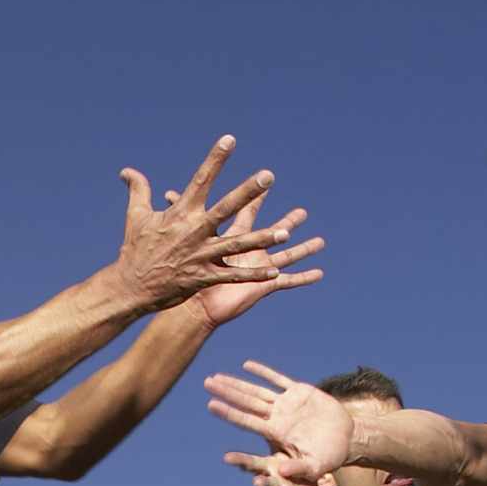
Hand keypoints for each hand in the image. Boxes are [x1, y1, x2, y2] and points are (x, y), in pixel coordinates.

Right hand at [116, 136, 322, 312]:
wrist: (130, 288)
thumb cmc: (134, 250)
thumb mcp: (136, 217)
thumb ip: (138, 191)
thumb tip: (127, 171)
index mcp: (180, 214)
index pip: (201, 180)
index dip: (215, 159)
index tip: (229, 139)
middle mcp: (194, 232)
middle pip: (225, 208)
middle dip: (247, 192)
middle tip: (267, 176)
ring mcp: (200, 256)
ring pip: (236, 244)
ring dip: (261, 239)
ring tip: (285, 232)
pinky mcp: (203, 277)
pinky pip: (232, 276)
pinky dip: (252, 276)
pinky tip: (273, 273)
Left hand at [163, 190, 322, 326]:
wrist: (192, 304)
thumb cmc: (185, 272)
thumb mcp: (187, 236)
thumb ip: (180, 214)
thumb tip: (167, 193)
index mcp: (232, 239)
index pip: (246, 213)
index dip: (254, 198)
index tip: (265, 181)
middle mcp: (247, 252)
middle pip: (271, 232)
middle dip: (286, 222)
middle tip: (302, 212)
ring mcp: (256, 268)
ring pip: (285, 255)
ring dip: (302, 248)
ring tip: (320, 241)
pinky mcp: (262, 284)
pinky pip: (287, 281)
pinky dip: (303, 277)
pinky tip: (319, 274)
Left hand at [205, 361, 354, 481]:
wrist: (347, 439)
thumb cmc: (330, 456)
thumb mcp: (315, 466)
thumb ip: (300, 468)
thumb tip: (284, 472)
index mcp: (277, 433)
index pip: (247, 421)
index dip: (230, 413)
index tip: (211, 405)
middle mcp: (277, 417)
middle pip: (247, 402)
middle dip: (227, 392)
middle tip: (207, 383)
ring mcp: (287, 403)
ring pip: (258, 390)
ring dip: (238, 383)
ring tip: (217, 377)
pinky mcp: (301, 392)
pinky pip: (279, 380)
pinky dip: (264, 372)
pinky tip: (247, 366)